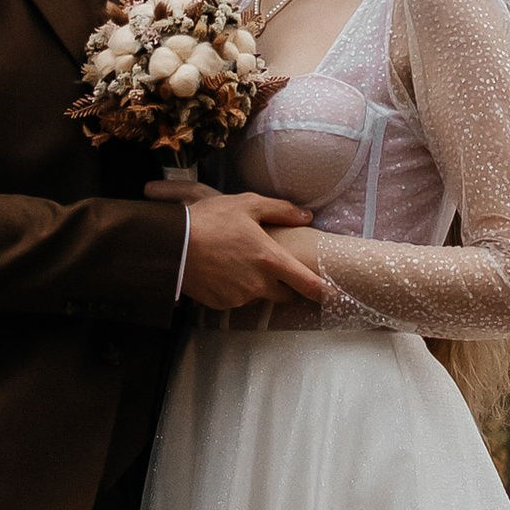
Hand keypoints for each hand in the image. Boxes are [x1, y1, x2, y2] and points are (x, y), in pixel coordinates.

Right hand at [171, 186, 327, 310]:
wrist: (172, 245)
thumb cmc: (211, 220)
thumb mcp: (247, 205)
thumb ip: (281, 210)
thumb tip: (307, 215)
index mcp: (270, 260)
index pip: (307, 283)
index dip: (325, 291)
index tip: (338, 297)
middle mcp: (259, 284)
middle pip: (284, 294)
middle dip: (283, 284)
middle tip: (268, 266)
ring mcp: (239, 297)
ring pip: (257, 295)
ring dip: (254, 284)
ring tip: (234, 261)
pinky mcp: (221, 305)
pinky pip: (235, 299)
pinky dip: (233, 288)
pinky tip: (220, 270)